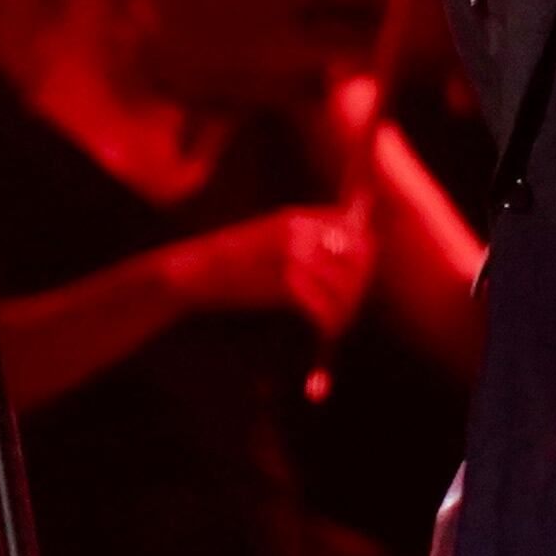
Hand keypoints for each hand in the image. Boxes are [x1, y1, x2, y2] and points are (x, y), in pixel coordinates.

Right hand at [162, 202, 375, 337]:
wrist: (192, 275)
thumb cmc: (228, 264)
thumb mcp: (267, 237)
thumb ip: (306, 240)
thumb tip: (349, 255)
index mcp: (297, 219)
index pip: (354, 232)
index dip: (363, 258)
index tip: (359, 279)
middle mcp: (300, 234)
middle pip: (357, 260)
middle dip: (357, 288)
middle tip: (347, 311)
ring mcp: (293, 258)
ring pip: (344, 291)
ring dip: (343, 314)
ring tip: (331, 329)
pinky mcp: (285, 287)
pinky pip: (323, 313)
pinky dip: (325, 330)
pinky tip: (319, 337)